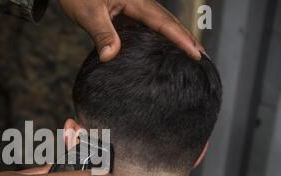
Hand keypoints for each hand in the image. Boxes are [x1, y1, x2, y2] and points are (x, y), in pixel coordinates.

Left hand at [58, 0, 204, 61]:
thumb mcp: (88, 13)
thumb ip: (101, 33)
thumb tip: (111, 56)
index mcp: (136, 1)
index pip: (164, 22)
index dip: (181, 39)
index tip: (196, 53)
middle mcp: (139, 3)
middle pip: (169, 21)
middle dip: (186, 38)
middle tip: (202, 56)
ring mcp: (134, 7)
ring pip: (160, 23)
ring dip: (174, 37)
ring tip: (188, 53)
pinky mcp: (126, 12)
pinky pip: (147, 25)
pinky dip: (158, 36)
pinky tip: (160, 48)